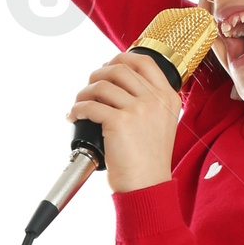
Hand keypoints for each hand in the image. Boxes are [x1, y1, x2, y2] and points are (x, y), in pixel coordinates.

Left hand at [66, 52, 181, 192]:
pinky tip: (75, 116)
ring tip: (79, 104)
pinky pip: (90, 105)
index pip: (144, 62)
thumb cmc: (150, 162)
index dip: (122, 57)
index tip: (108, 65)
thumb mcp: (162, 125)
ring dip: (84, 93)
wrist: (148, 186)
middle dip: (97, 75)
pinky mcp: (119, 122)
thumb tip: (118, 85)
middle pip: (119, 69)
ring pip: (101, 85)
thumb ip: (149, 103)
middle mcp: (155, 100)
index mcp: (168, 98)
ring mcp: (138, 109)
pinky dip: (77, 109)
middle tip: (89, 87)